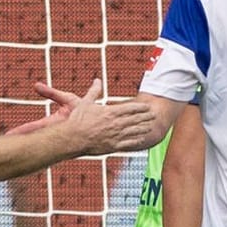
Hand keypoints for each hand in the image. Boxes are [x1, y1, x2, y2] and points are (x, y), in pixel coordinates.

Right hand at [34, 78, 153, 154]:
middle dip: (146, 117)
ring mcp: (115, 135)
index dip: (141, 107)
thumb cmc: (77, 120)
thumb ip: (94, 91)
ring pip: (134, 131)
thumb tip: (97, 80)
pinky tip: (141, 140)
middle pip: (135, 119)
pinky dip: (136, 141)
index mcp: (110, 112)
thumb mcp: (85, 102)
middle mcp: (115, 124)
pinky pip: (128, 143)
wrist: (72, 138)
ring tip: (150, 126)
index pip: (130, 108)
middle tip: (154, 115)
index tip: (147, 106)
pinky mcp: (112, 146)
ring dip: (143, 128)